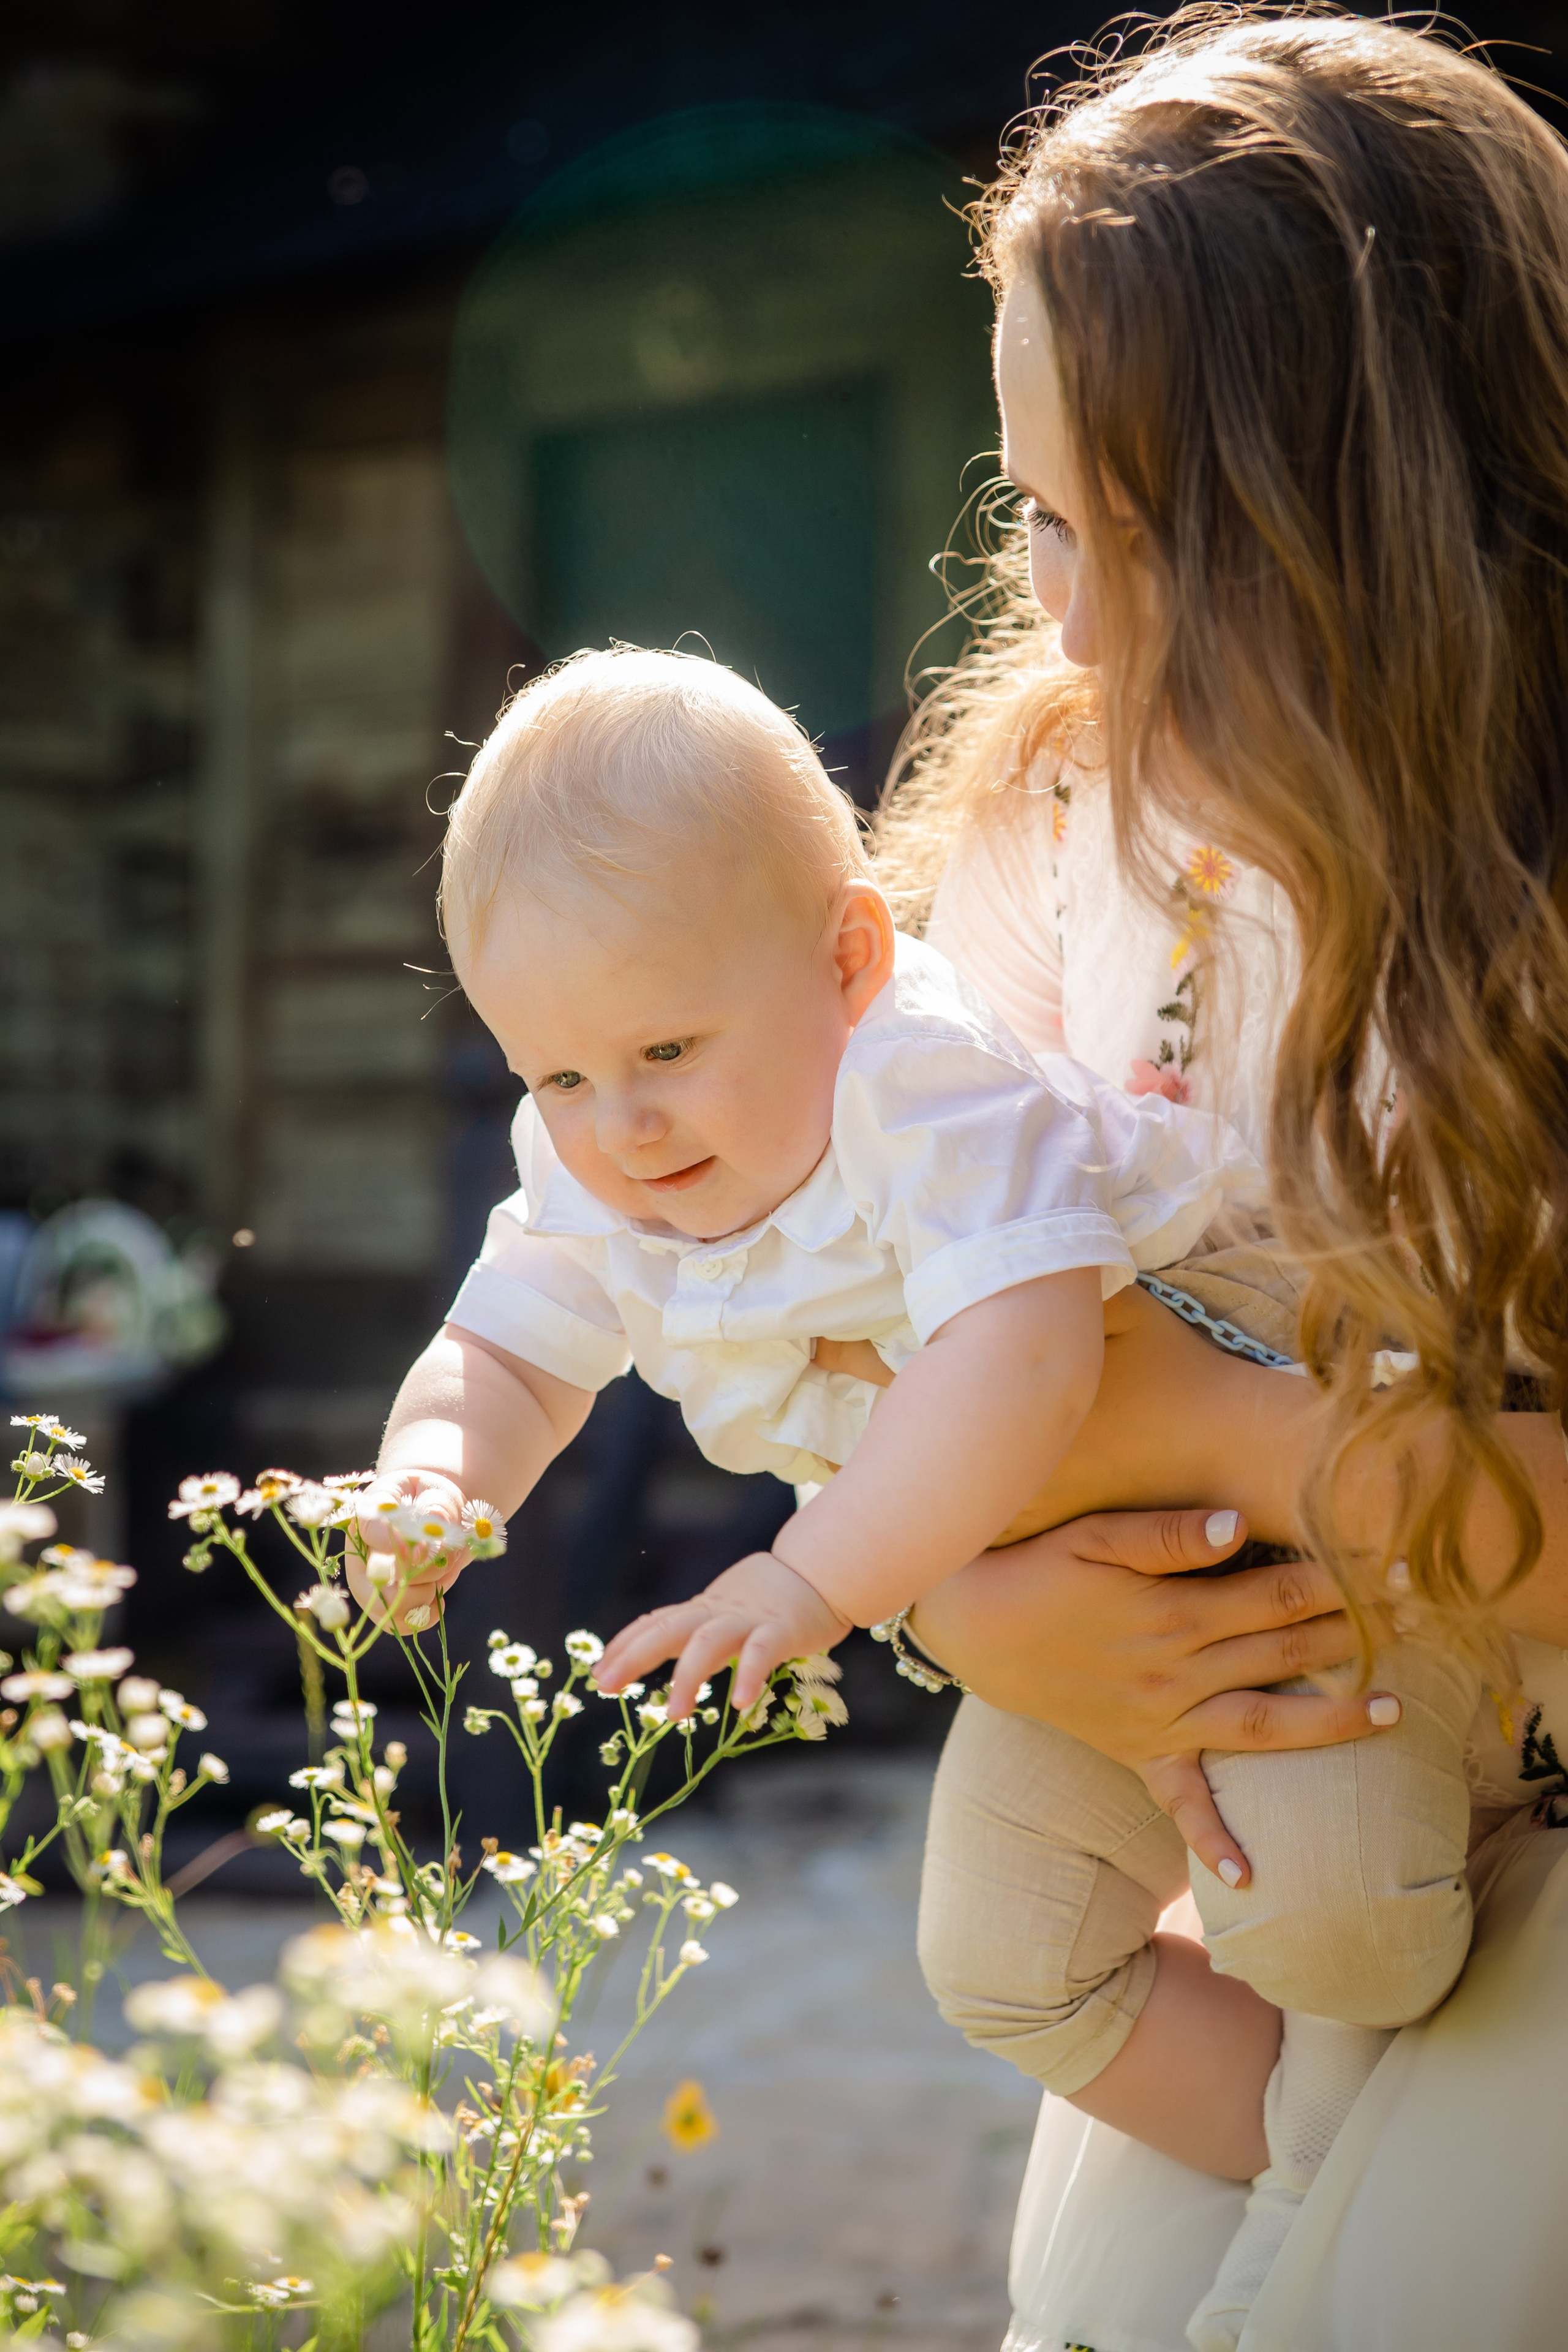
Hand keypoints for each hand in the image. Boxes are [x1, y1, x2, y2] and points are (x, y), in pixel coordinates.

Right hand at [348, 1469, 470, 1631]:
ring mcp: (365, 1581)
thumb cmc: (434, 1502)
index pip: (370, 1529)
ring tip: (442, 1574)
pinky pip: (396, 1624)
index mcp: (370, 1511)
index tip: (426, 1547)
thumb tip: (433, 1523)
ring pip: (386, 1608)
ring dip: (425, 1595)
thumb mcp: (440, 1494)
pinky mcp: (379, 1603)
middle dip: (420, 1575)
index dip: (398, 1543)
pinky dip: (424, 1616)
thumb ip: (438, 1507)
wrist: (435, 1520)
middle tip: (444, 1560)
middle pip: (375, 1580)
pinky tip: (438, 1599)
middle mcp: (359, 1549)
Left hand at [596, 1551, 852, 1720]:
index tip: (598, 1673)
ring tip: (673, 1715)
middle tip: (605, 1686)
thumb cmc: (770, 1604)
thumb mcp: (724, 1615)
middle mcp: (718, 1613)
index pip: (655, 1624)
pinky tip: (740, 1704)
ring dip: (688, 1677)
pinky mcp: (782, 1629)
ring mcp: (749, 1620)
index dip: (624, 1645)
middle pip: (668, 1629)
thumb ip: (695, 1632)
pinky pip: (762, 1652)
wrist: (821, 1573)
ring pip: (709, 1643)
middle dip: (633, 1656)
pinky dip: (750, 1675)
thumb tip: (655, 1649)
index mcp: (703, 1611)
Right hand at [909, 1508, 1401, 1888]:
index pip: (1273, 1596)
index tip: (1386, 1568)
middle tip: (1416, 1625)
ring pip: (1259, 1724)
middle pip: (1281, 1653)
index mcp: (1171, 1615)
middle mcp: (1174, 1674)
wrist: (975, 1627)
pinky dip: (1212, 1837)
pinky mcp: (1137, 1751)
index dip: (1332, 1580)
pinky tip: (1250, 1876)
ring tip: (1391, 1715)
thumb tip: (1240, 1525)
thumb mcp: (1094, 1536)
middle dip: (1351, 1638)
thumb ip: (1168, 1534)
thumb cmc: (1039, 1567)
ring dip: (1327, 1721)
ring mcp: (1159, 1719)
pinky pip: (1180, 1801)